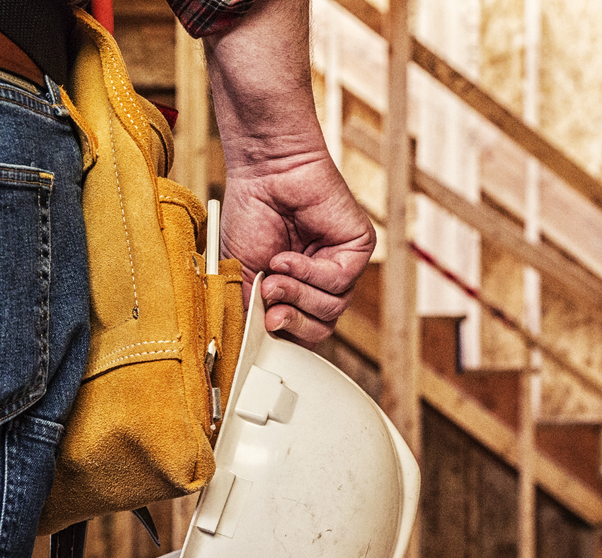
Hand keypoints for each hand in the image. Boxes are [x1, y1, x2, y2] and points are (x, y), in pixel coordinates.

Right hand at [220, 151, 374, 348]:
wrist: (264, 170)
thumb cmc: (251, 212)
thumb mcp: (243, 272)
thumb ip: (249, 309)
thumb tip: (249, 344)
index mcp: (297, 290)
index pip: (301, 332)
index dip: (283, 338)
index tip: (259, 336)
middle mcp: (322, 281)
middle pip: (321, 328)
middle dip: (292, 322)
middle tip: (269, 309)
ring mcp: (342, 266)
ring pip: (331, 309)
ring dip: (297, 296)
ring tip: (273, 277)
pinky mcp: (358, 249)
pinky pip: (339, 282)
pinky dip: (309, 274)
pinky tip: (288, 259)